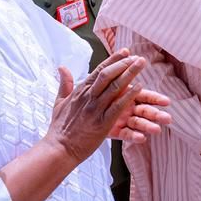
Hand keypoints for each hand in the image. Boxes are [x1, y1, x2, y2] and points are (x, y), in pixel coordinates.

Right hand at [46, 50, 150, 164]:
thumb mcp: (59, 102)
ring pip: (115, 87)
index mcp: (79, 91)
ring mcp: (95, 109)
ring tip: (142, 64)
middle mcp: (88, 97)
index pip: (98, 70)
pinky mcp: (102, 123)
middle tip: (137, 57)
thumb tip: (62, 67)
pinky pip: (118, 106)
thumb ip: (64, 84)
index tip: (125, 52)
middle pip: (108, 75)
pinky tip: (140, 87)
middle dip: (124, 63)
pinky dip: (129, 95)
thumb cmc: (59, 128)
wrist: (58, 149)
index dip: (113, 60)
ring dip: (130, 74)